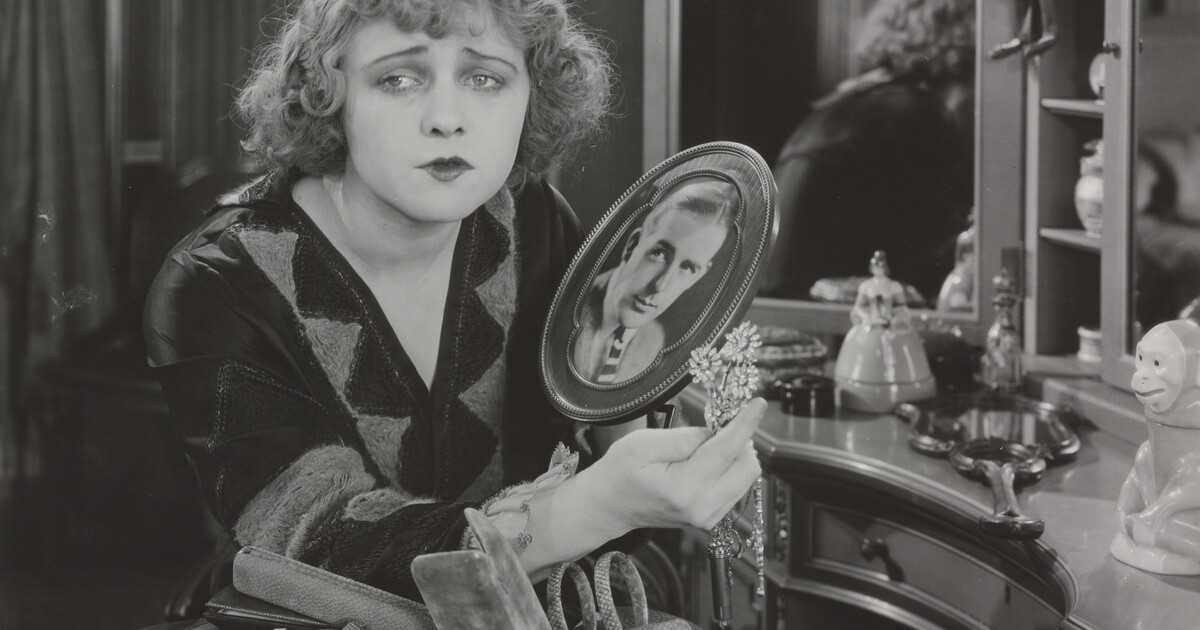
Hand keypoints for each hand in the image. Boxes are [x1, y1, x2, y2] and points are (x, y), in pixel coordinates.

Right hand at [578, 398, 765, 533]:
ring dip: (736, 454)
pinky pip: (736, 487)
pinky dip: (730, 468)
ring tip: (709, 444)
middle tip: (719, 425)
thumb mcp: (643, 443)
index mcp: (683, 488)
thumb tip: (716, 432)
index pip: (726, 451)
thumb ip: (683, 438)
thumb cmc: (620, 471)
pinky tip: (709, 460)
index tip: (758, 404)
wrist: (609, 506)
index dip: (745, 424)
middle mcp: (702, 507)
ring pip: (746, 478)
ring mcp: (708, 516)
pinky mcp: (710, 518)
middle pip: (747, 467)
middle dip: (741, 440)